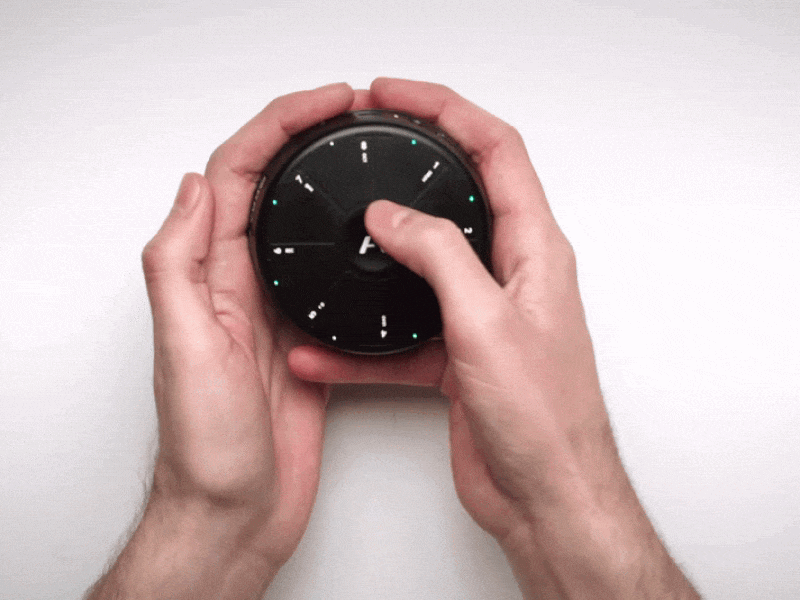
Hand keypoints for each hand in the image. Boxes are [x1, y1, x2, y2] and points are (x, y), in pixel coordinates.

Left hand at [88, 83, 370, 599]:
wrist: (237, 511)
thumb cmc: (208, 446)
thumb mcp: (185, 346)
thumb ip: (180, 264)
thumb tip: (195, 186)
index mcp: (211, 277)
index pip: (238, 176)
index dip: (277, 127)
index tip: (324, 103)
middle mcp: (239, 287)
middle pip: (270, 187)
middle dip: (306, 136)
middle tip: (348, 109)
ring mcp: (274, 312)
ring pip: (300, 229)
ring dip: (326, 183)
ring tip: (361, 154)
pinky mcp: (305, 342)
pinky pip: (323, 280)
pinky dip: (345, 248)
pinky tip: (371, 240)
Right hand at [289, 78, 700, 598]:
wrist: (545, 497)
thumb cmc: (544, 420)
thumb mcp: (487, 324)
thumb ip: (439, 257)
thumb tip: (393, 215)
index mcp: (534, 251)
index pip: (497, 151)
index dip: (448, 112)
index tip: (397, 96)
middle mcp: (511, 275)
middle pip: (462, 193)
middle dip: (415, 160)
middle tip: (372, 138)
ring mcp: (482, 314)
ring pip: (425, 262)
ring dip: (383, 250)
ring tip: (344, 232)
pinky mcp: (457, 354)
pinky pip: (404, 331)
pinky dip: (366, 339)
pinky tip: (327, 349)